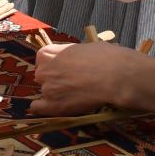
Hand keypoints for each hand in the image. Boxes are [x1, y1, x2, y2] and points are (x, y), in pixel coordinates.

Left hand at [31, 38, 154, 115]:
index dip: (54, 64)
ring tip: (74, 94)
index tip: (64, 68)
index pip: (43, 59)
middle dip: (54, 79)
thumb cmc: (105, 58)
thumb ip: (71, 54)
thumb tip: (75, 57)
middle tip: (71, 81)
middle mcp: (43, 70)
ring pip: (45, 92)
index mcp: (48, 53)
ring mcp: (47, 89)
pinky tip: (53, 107)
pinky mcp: (54, 106)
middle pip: (42, 76)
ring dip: (55, 94)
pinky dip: (43, 109)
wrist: (115, 76)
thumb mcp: (84, 46)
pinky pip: (39, 109)